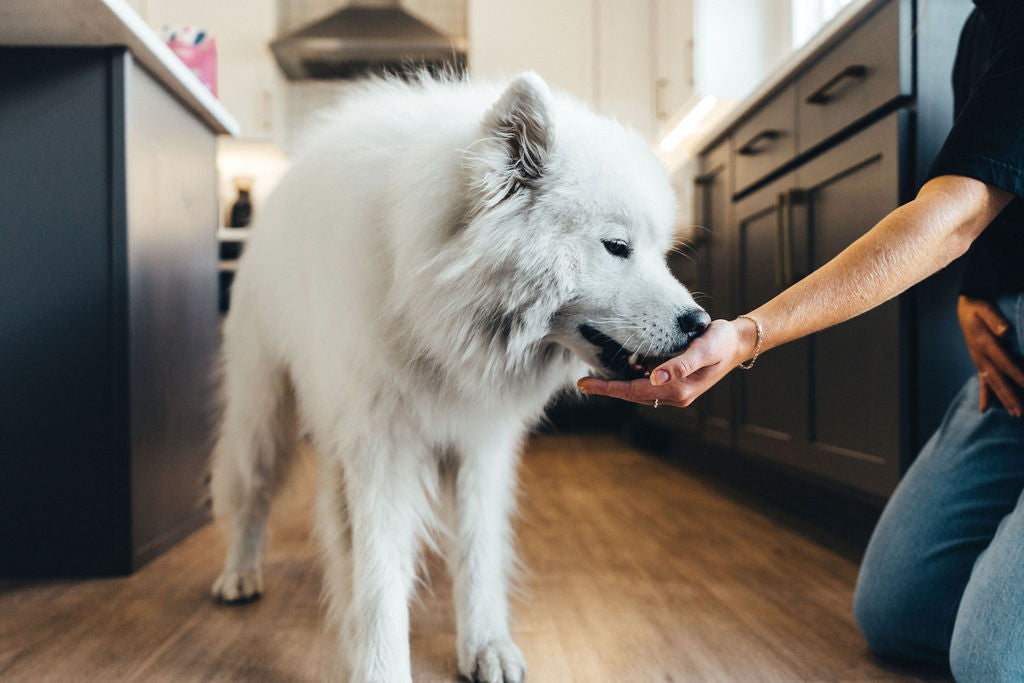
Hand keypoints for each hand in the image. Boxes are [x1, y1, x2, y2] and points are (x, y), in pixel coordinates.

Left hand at [576, 318, 754, 406]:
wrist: (738, 343)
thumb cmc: (721, 342)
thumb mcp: (702, 349)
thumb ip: (680, 364)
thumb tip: (656, 378)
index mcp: (678, 389)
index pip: (634, 391)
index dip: (608, 389)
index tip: (585, 385)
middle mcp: (675, 395)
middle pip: (633, 394)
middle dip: (609, 388)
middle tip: (584, 381)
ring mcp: (676, 391)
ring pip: (639, 391)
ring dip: (620, 384)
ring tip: (598, 374)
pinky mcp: (676, 383)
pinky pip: (648, 384)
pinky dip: (633, 378)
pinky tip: (625, 366)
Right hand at [958, 295, 1023, 416]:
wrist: (966, 307)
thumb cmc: (978, 307)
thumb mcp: (986, 308)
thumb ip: (995, 319)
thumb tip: (1005, 331)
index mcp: (985, 344)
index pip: (1005, 363)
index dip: (1018, 375)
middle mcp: (981, 357)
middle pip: (999, 380)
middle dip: (1011, 397)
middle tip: (1021, 413)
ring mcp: (979, 362)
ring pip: (993, 384)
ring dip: (1004, 400)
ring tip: (1016, 414)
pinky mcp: (979, 363)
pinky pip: (982, 382)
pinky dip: (984, 396)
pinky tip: (985, 409)